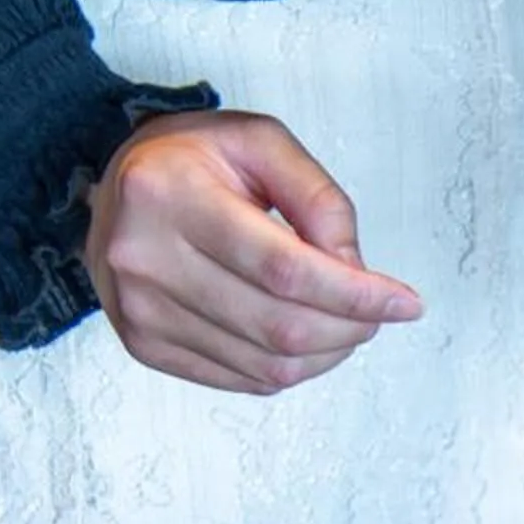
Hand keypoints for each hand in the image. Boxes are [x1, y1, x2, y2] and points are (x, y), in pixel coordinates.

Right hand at [85, 110, 421, 393]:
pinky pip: (241, 379)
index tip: (405, 303)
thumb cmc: (194, 160)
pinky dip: (290, 367)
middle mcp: (143, 257)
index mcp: (169, 194)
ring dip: (327, 354)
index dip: (356, 296)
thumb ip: (320, 200)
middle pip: (280, 326)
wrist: (119, 189)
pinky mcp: (144, 344)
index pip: (286, 270)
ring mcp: (139, 310)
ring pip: (267, 365)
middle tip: (377, 312)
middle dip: (350, 329)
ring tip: (344, 323)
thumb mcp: (262, 143)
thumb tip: (355, 273)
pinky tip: (304, 339)